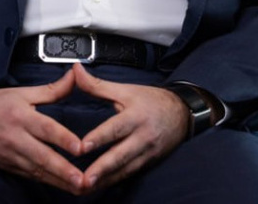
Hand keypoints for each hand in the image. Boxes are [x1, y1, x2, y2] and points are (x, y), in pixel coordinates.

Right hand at [0, 68, 89, 194]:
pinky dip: (47, 182)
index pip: (45, 128)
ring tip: (79, 188)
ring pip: (38, 171)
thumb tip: (74, 77)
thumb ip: (51, 90)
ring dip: (59, 181)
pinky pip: (30, 176)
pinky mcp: (8, 166)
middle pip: (43, 156)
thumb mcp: (22, 93)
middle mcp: (15, 138)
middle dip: (64, 170)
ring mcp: (10, 155)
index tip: (80, 148)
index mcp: (20, 116)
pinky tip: (62, 186)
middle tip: (82, 180)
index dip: (63, 138)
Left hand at [72, 63, 188, 191]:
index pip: (115, 128)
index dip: (98, 138)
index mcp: (135, 116)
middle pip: (120, 155)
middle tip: (85, 179)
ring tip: (87, 188)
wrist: (182, 113)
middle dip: (102, 169)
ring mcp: (147, 152)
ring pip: (125, 169)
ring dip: (106, 180)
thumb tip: (76, 70)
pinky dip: (115, 181)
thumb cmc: (151, 100)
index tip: (82, 147)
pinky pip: (130, 174)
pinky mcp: (149, 162)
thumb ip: (97, 84)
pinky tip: (100, 186)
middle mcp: (142, 137)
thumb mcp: (125, 90)